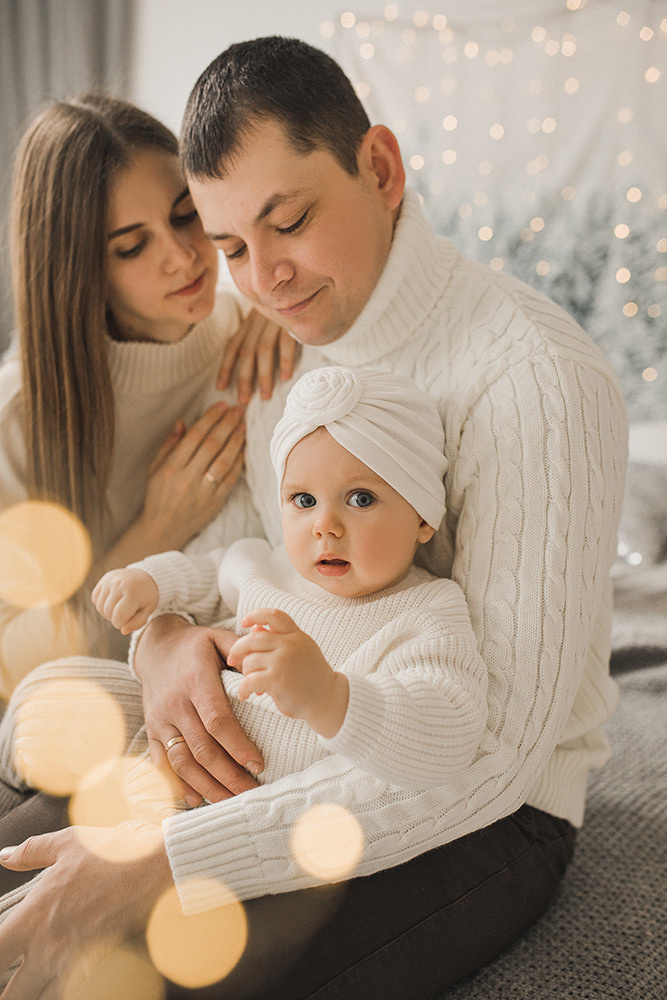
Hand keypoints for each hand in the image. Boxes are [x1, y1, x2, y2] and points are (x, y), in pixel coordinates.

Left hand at [0, 827, 171, 996]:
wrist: (158, 870)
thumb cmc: (113, 853)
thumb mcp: (69, 843)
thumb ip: (30, 851)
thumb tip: (4, 857)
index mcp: (34, 917)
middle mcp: (49, 948)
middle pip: (13, 994)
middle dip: (8, 990)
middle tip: (10, 978)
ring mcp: (75, 963)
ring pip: (41, 999)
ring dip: (34, 992)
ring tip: (33, 982)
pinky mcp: (99, 968)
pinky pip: (71, 994)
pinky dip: (61, 990)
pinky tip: (60, 981)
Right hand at [92, 568, 158, 634]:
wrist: (145, 576)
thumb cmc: (147, 596)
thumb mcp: (148, 610)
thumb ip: (137, 623)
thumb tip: (123, 630)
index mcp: (132, 593)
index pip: (118, 618)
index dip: (121, 624)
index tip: (129, 619)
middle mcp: (119, 584)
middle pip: (107, 613)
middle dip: (116, 618)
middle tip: (127, 612)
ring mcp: (110, 580)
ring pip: (100, 607)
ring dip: (108, 611)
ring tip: (120, 606)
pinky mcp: (104, 579)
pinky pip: (95, 598)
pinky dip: (102, 603)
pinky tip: (113, 600)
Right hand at [134, 615, 263, 805]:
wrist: (155, 647)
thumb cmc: (195, 646)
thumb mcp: (218, 638)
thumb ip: (242, 651)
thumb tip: (263, 671)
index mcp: (196, 681)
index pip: (217, 720)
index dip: (237, 746)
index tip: (258, 764)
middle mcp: (175, 704)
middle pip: (202, 748)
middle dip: (228, 774)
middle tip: (251, 790)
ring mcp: (160, 720)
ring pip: (182, 761)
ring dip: (206, 786)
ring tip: (230, 800)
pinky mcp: (151, 730)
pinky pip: (161, 763)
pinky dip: (177, 784)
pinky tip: (196, 799)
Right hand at [140, 401, 245, 550]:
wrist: (162, 529)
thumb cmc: (157, 496)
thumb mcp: (154, 468)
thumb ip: (169, 444)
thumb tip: (184, 422)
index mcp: (171, 467)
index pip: (194, 437)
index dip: (210, 419)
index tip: (221, 405)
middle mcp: (188, 478)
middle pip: (212, 446)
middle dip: (227, 424)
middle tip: (238, 410)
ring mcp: (203, 491)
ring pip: (224, 461)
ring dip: (236, 441)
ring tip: (243, 426)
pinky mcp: (215, 502)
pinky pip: (230, 479)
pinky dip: (239, 463)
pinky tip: (244, 449)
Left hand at [217, 309, 297, 403]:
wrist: (295, 281)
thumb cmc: (279, 306)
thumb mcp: (261, 317)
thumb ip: (252, 334)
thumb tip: (244, 360)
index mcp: (247, 324)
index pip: (232, 347)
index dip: (225, 367)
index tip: (220, 387)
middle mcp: (256, 323)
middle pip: (246, 354)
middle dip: (243, 379)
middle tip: (243, 400)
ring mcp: (273, 322)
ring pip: (263, 351)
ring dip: (264, 375)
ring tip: (264, 395)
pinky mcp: (290, 322)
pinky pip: (286, 343)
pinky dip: (285, 360)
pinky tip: (286, 376)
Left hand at [227, 609, 348, 737]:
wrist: (328, 700)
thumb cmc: (311, 677)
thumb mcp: (300, 651)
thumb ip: (279, 639)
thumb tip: (254, 629)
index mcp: (297, 635)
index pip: (274, 615)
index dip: (255, 616)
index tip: (245, 623)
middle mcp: (290, 644)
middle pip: (253, 639)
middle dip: (238, 650)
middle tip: (232, 660)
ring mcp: (283, 661)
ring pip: (250, 661)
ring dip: (246, 674)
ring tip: (253, 685)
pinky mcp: (277, 679)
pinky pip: (249, 680)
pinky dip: (243, 689)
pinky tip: (245, 695)